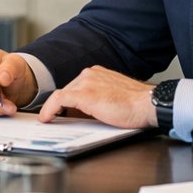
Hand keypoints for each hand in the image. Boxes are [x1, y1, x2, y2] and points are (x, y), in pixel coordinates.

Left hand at [36, 66, 155, 127]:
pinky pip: (59, 100)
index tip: (61, 110)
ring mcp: (86, 83)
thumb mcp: (114, 95)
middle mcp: (90, 74)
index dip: (68, 100)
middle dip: (62, 106)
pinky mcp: (83, 95)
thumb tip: (86, 112)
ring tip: (50, 120)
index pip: (77, 86)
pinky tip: (46, 118)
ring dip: (55, 109)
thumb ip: (99, 97)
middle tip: (56, 119)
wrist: (146, 104)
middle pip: (68, 90)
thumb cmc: (137, 105)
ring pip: (62, 96)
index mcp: (98, 73)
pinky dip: (50, 109)